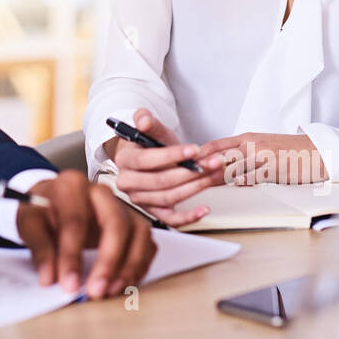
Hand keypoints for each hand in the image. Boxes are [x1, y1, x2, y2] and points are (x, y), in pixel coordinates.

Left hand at [15, 170, 156, 299]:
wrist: (50, 203)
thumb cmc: (42, 211)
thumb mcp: (29, 223)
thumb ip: (40, 249)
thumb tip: (50, 277)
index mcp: (71, 185)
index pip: (76, 221)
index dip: (71, 256)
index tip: (68, 284)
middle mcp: (101, 192)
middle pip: (116, 224)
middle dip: (108, 261)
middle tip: (96, 290)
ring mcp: (121, 206)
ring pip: (138, 233)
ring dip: (129, 266)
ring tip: (111, 291)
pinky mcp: (133, 222)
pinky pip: (147, 243)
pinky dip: (139, 265)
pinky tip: (123, 283)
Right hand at [104, 108, 224, 226]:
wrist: (149, 159)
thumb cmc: (150, 145)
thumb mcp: (151, 129)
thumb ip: (147, 120)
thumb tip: (144, 120)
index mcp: (124, 160)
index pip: (145, 160)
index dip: (171, 156)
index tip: (194, 150)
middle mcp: (127, 183)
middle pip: (159, 181)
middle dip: (189, 172)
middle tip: (211, 163)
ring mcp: (139, 199)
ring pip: (168, 198)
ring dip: (195, 188)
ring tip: (213, 175)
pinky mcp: (153, 211)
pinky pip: (170, 219)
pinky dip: (188, 217)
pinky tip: (204, 209)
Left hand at [194, 132, 327, 184]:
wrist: (316, 152)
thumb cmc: (287, 152)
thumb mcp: (261, 147)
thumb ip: (241, 154)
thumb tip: (219, 165)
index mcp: (247, 138)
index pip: (216, 144)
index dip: (199, 153)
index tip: (184, 161)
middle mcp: (252, 145)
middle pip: (221, 156)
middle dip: (202, 166)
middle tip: (186, 175)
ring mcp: (263, 156)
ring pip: (235, 166)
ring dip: (217, 176)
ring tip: (201, 183)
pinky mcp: (275, 168)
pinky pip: (256, 175)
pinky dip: (244, 180)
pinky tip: (235, 184)